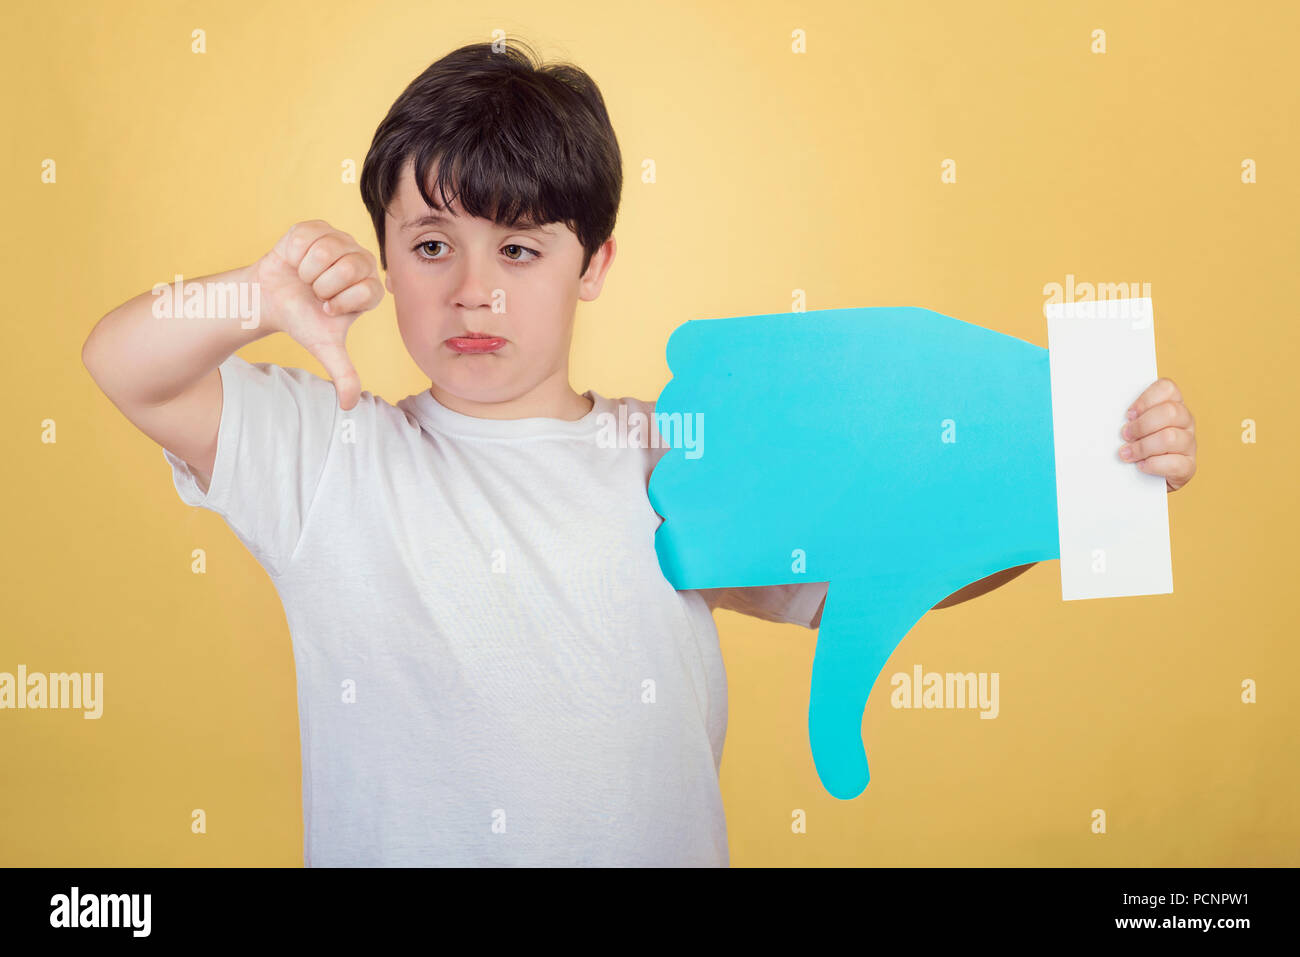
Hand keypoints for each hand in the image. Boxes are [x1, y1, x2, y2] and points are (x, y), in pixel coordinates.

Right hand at [255, 220, 384, 409]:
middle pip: (349, 268)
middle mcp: (361, 261)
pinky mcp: (317, 227)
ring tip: (304, 278)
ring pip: (327, 252)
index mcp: (370, 287)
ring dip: (306, 271)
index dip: (339, 302)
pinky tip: (295, 262)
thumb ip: (344, 374)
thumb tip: (350, 406)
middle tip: (314, 292)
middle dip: (322, 286)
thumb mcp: (326, 348)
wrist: (272, 299)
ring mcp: (341, 240)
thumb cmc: (304, 321)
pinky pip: (307, 238)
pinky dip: (294, 254)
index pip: (366, 291)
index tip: (327, 308)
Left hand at [1119, 377, 1196, 491]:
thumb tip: (1104, 413)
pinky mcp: (1188, 466)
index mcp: (1172, 404)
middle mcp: (1184, 421)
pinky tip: (1141, 466)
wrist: (1143, 480)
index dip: (1146, 400)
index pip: (1167, 388)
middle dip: (1142, 425)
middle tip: (1125, 435)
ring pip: (1171, 437)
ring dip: (1143, 447)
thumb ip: (1126, 417)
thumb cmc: (1133, 446)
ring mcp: (1189, 443)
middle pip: (1170, 412)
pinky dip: (1154, 465)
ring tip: (1127, 454)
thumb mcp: (1129, 427)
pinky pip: (1175, 463)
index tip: (1128, 414)